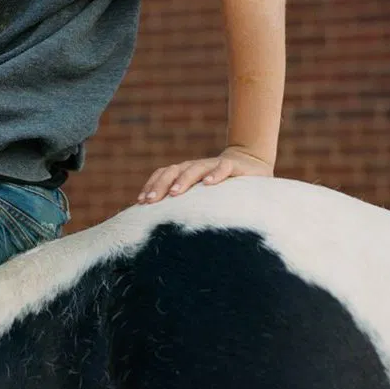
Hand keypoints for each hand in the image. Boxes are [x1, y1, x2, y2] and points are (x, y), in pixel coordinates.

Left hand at [137, 146, 273, 203]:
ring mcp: (213, 165)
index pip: (163, 174)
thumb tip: (161, 225)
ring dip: (183, 180)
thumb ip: (186, 204)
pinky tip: (208, 184)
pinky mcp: (233, 166)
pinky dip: (215, 174)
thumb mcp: (201, 194)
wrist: (249, 163)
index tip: (140, 203)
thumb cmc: (220, 186)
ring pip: (195, 169)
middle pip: (173, 171)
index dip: (151, 186)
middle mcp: (196, 166)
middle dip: (160, 185)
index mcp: (185, 171)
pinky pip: (223, 167)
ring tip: (174, 193)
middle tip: (150, 201)